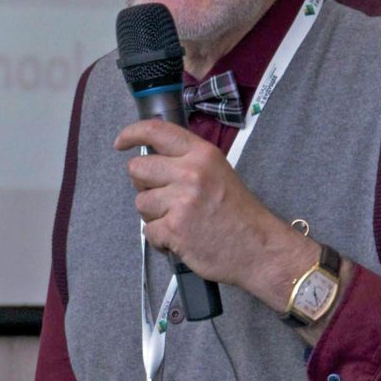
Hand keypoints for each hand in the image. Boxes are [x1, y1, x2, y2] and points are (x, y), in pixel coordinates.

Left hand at [112, 120, 312, 312]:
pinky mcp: (174, 229)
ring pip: (140, 202)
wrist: (259, 248)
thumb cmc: (239, 214)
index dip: (132, 134)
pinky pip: (148, 231)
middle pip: (137, 169)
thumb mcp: (218, 173)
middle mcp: (190, 173)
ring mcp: (181, 201)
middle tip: (163, 197)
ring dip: (154, 215)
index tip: (122, 142)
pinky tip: (181, 239)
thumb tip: (152, 164)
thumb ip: (187, 163)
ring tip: (179, 221)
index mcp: (202, 154)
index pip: (157, 132)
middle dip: (144, 184)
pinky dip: (161, 239)